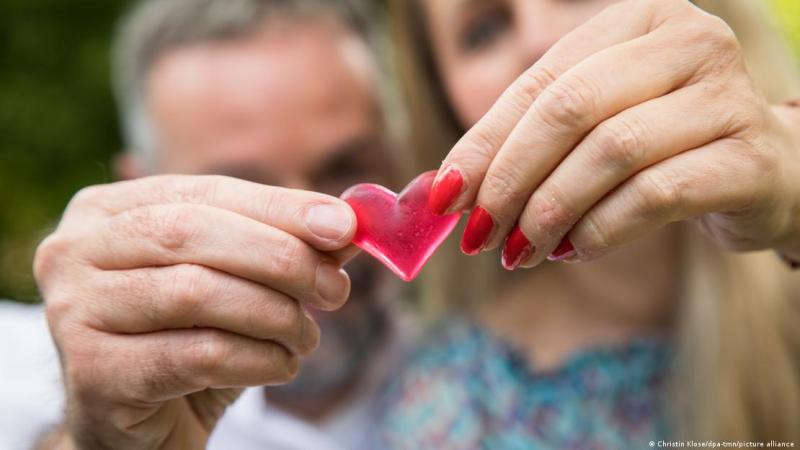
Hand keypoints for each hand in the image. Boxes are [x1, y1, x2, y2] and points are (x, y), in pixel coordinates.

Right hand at [34, 175, 356, 448]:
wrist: (141, 424)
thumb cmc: (190, 339)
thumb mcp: (237, 282)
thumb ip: (285, 246)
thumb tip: (351, 223)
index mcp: (110, 210)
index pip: (206, 191)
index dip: (280, 207)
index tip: (344, 226)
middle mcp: (75, 250)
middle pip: (192, 233)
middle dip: (280, 258)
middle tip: (336, 289)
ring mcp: (73, 311)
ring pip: (196, 293)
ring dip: (274, 315)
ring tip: (305, 336)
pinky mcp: (91, 372)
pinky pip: (197, 354)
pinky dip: (257, 359)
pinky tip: (280, 365)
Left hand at [428, 0, 799, 269]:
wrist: (765, 171)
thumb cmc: (662, 145)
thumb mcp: (592, 127)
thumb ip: (525, 142)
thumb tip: (442, 189)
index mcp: (639, 20)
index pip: (541, 80)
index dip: (484, 142)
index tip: (444, 198)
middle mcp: (689, 41)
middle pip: (572, 109)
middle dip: (512, 179)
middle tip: (480, 233)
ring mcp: (729, 96)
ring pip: (612, 151)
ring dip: (551, 212)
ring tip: (522, 250)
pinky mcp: (752, 158)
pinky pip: (655, 194)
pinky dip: (601, 230)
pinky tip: (575, 250)